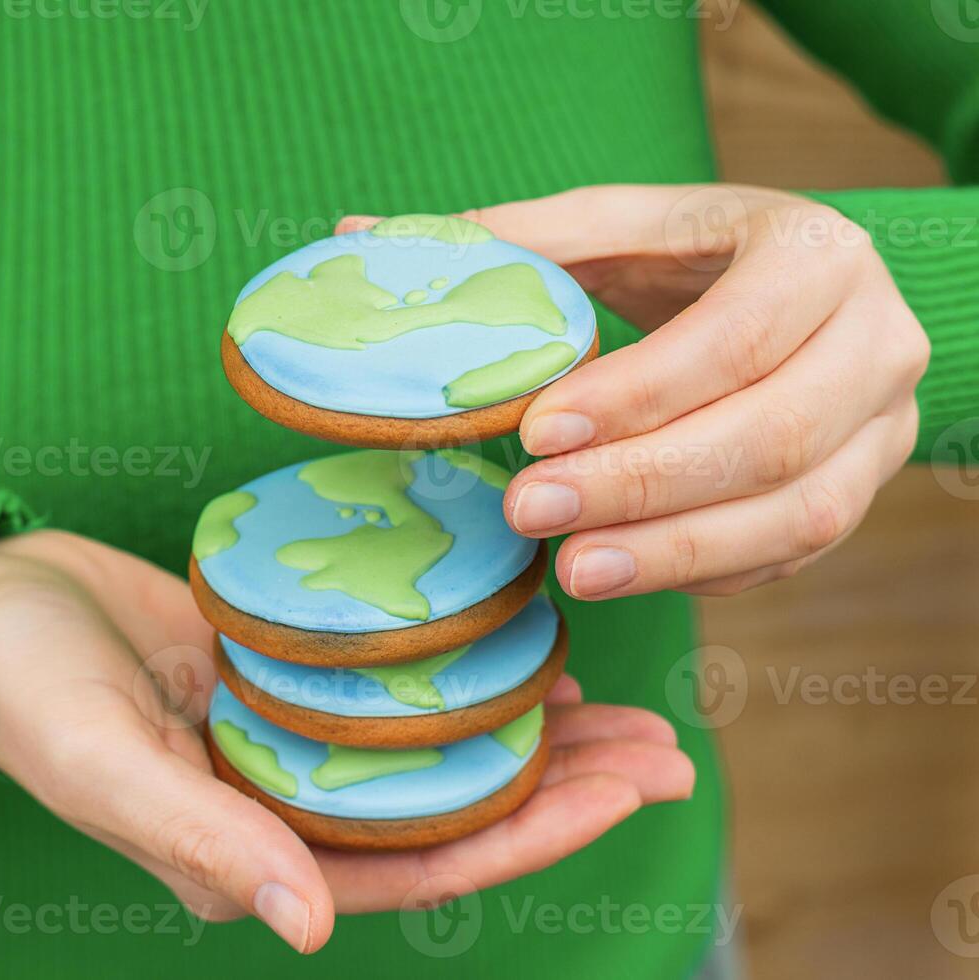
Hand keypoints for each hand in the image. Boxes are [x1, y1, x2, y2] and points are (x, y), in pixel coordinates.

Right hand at [0, 528, 693, 951]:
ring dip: (532, 735)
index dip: (531, 836)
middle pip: (452, 815)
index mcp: (251, 854)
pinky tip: (528, 649)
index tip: (628, 789)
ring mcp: (287, 744)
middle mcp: (284, 808)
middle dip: (564, 790)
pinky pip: (393, 688)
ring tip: (632, 706)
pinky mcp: (280, 680)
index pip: (421, 864)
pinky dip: (463, 671)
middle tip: (671, 747)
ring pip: (435, 754)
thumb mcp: (96, 761)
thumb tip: (307, 931)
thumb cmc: (19, 685)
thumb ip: (199, 841)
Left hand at [342, 186, 927, 597]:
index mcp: (817, 254)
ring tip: (572, 570)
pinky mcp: (860, 490)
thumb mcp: (619, 227)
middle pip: (770, 436)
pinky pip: (791, 553)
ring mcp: (880, 428)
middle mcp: (875, 342)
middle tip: (527, 511)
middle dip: (639, 484)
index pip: (736, 336)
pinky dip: (705, 570)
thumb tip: (357, 231)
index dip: (638, 394)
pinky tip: (623, 571)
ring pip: (796, 513)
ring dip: (675, 552)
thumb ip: (513, 238)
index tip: (534, 431)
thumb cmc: (690, 253)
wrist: (798, 289)